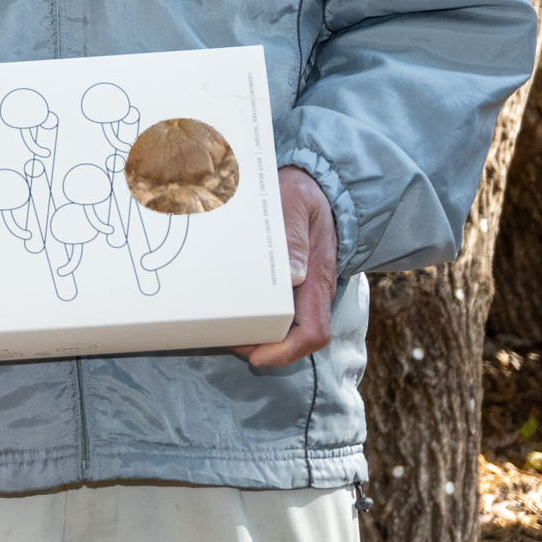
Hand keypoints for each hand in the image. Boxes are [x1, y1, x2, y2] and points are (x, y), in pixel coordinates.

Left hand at [238, 165, 338, 370]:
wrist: (312, 186)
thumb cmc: (301, 195)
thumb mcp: (296, 204)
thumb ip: (293, 234)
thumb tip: (293, 275)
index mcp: (317, 279)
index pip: (315, 332)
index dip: (287, 351)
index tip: (256, 355)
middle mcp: (311, 292)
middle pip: (295, 338)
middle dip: (263, 347)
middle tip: (227, 339)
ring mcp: (302, 290)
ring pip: (285, 328)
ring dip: (257, 335)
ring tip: (224, 328)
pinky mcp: (289, 285)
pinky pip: (276, 311)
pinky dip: (254, 317)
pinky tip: (230, 309)